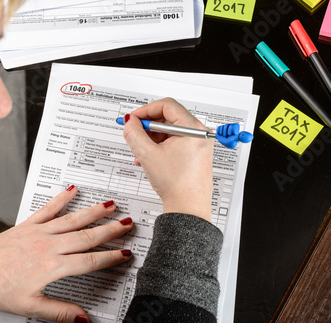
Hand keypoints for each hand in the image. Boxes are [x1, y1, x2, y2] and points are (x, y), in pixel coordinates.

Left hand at [0, 186, 132, 322]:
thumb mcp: (29, 307)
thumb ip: (59, 312)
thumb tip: (83, 319)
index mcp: (51, 267)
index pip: (89, 261)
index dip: (110, 258)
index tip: (125, 255)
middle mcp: (48, 246)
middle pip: (87, 237)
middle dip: (111, 230)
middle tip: (128, 224)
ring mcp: (39, 232)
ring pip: (73, 220)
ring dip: (94, 212)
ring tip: (111, 205)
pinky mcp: (28, 224)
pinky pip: (48, 208)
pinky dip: (61, 198)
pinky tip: (72, 190)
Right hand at [122, 98, 213, 220]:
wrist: (187, 208)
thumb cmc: (177, 185)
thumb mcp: (148, 155)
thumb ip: (134, 133)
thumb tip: (130, 122)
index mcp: (193, 128)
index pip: (166, 105)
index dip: (145, 110)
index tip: (133, 119)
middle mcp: (200, 133)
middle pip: (168, 117)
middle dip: (148, 127)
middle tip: (135, 133)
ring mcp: (199, 144)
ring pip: (170, 131)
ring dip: (152, 138)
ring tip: (141, 152)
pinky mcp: (195, 154)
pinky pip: (175, 142)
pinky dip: (160, 147)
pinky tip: (149, 158)